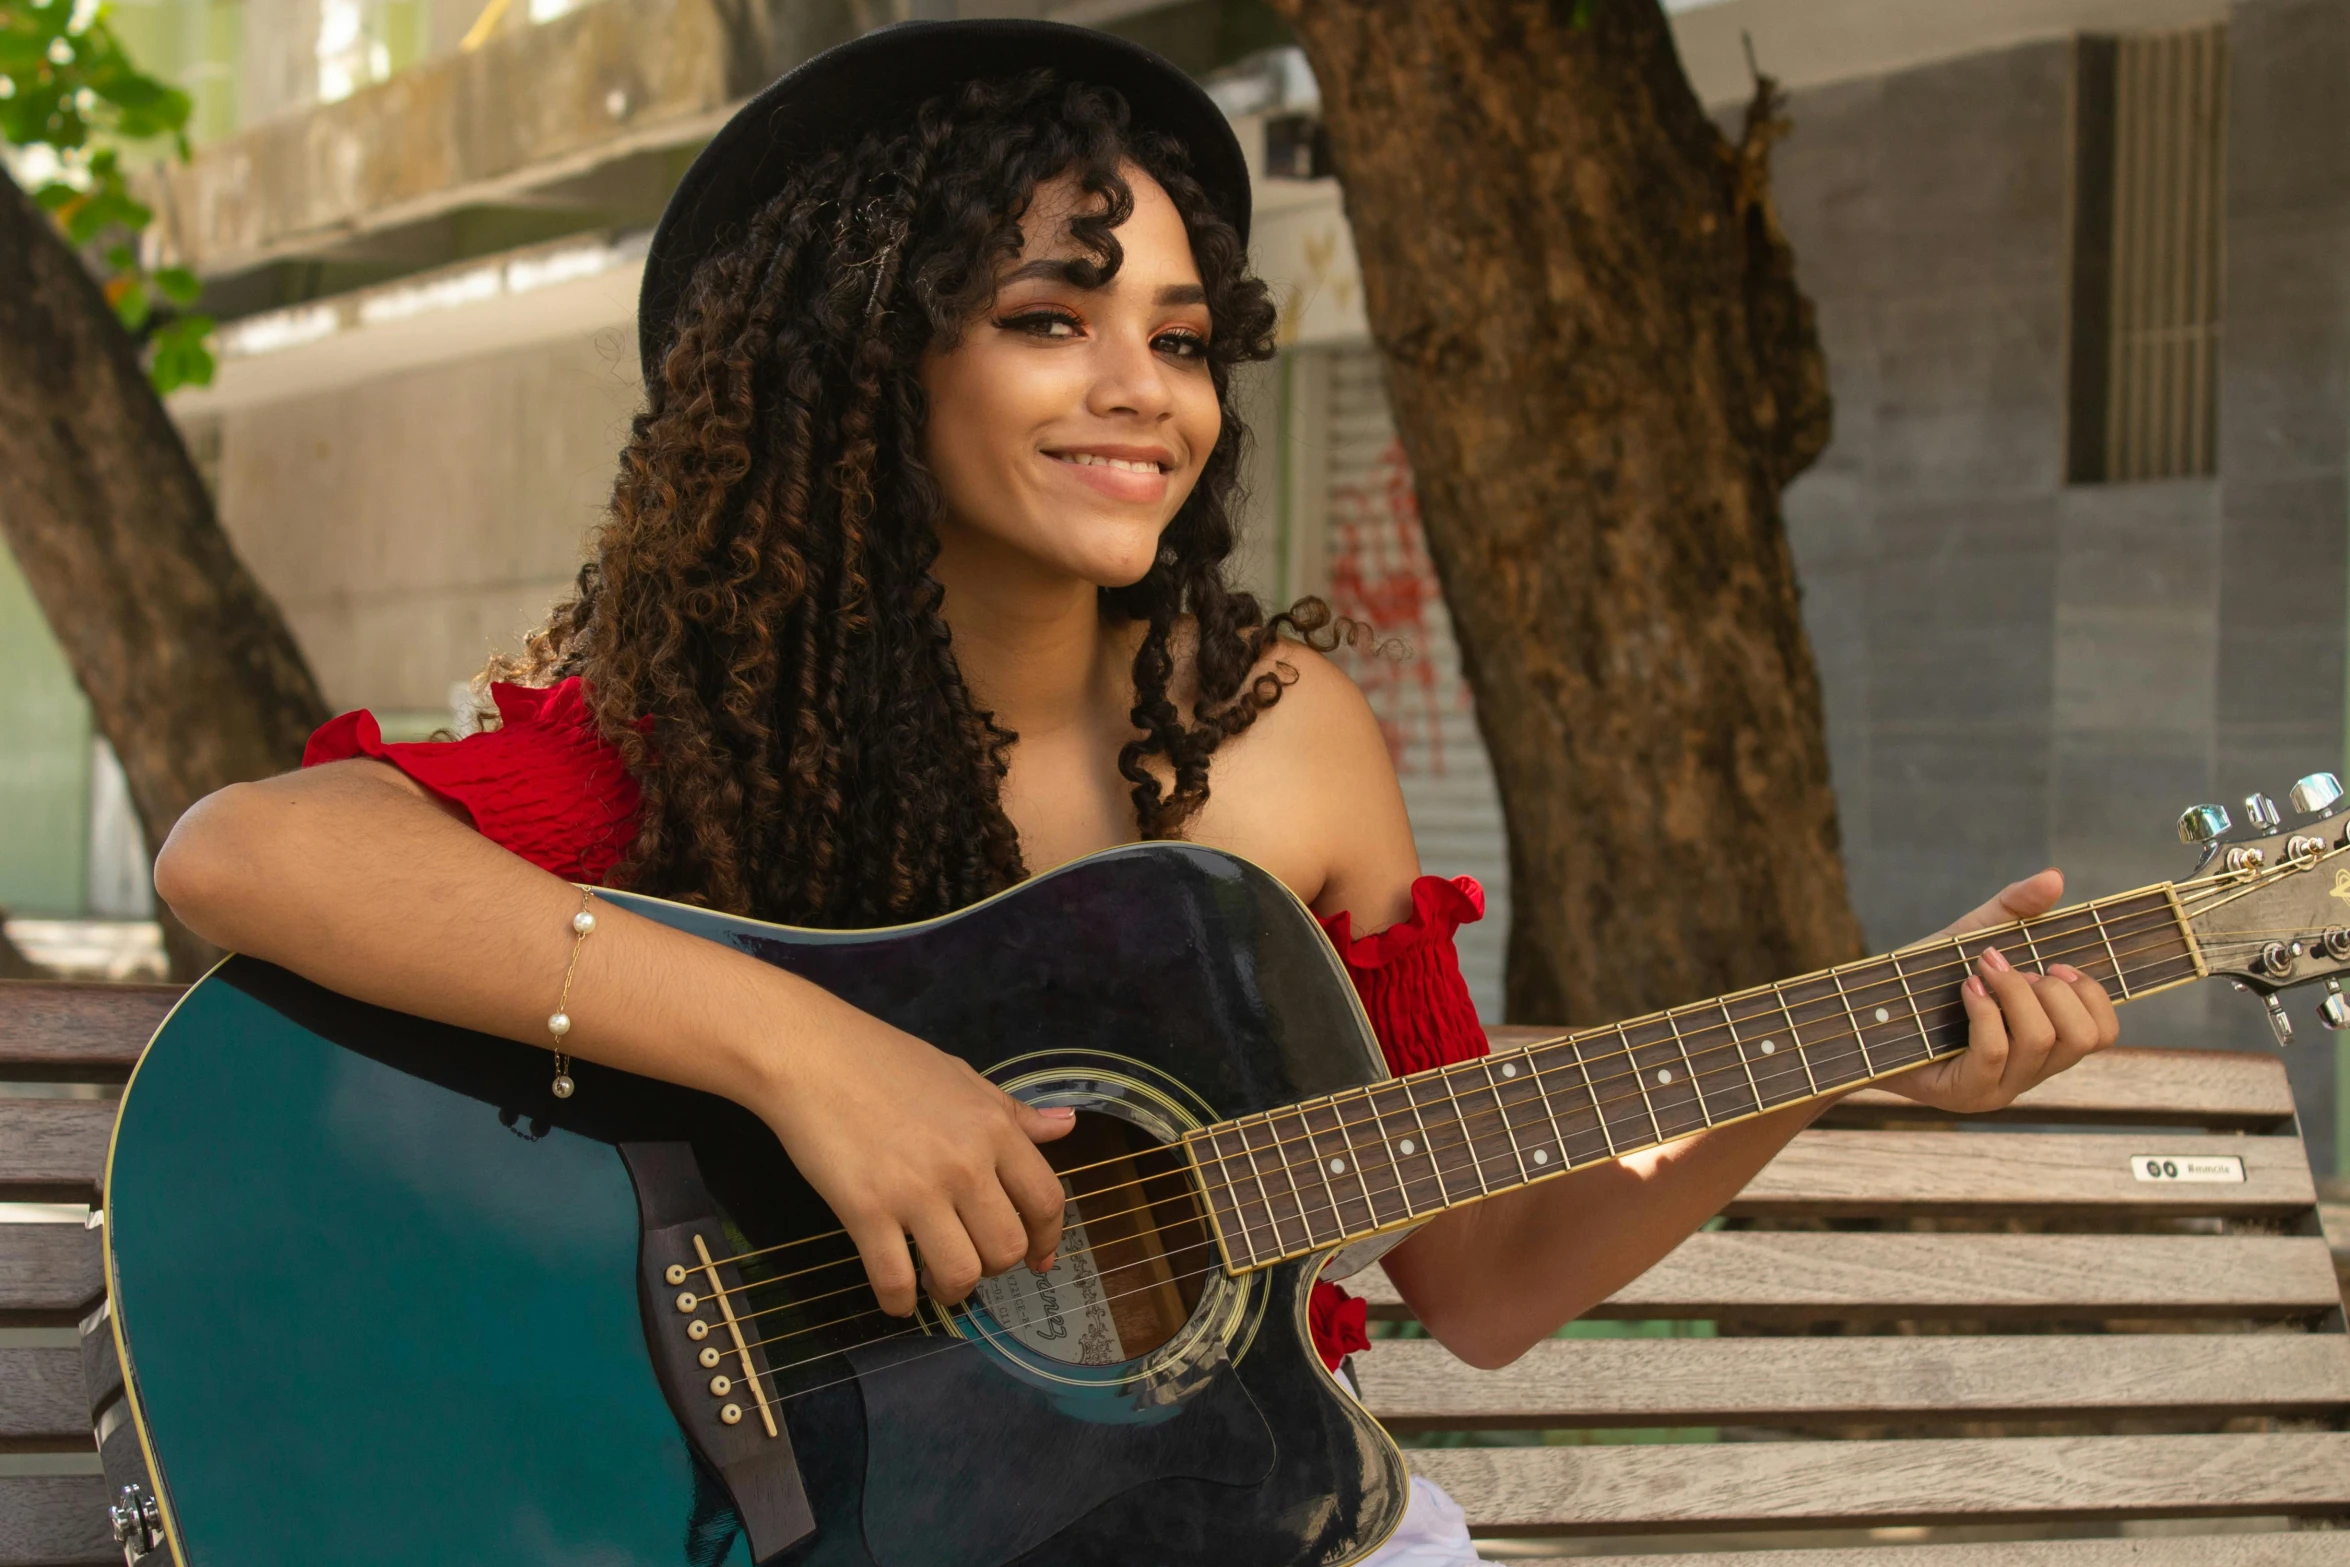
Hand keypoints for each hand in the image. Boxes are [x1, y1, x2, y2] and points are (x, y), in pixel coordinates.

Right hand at [753, 1004, 1075, 1316]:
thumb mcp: (963, 1077)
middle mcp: (965, 1164)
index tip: (1037, 1259)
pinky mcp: (865, 1212)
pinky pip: (894, 1280)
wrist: (812, 1054)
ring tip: (936, 1282)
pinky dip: (899, 1302)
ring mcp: (915, 1191)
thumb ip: (1014, 1113)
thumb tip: (1066, 1126)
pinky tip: (896, 1299)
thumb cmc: (886, 1061)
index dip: (1046, 1239)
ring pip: (961, 1273)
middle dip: (995, 1268)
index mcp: (994, 1128)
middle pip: (1006, 1248)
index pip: (1045, 1200)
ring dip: (952, 1290)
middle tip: (972, 1260)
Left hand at [1878, 868, 2120, 1113]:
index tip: (2053, 965)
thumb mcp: (1969, 936)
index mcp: (2043, 1042)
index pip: (2103, 1033)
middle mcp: (2029, 1072)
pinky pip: (1995, 1052)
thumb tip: (2054, 877)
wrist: (1859, 1017)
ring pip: (2041, 1041)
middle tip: (2006, 966)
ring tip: (1980, 969)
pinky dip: (1985, 1010)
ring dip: (2014, 992)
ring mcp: (1998, 1088)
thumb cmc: (1919, 980)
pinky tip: (1966, 987)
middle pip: (2082, 1037)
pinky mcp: (1963, 1092)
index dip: (2091, 995)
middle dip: (2052, 991)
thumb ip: (2013, 909)